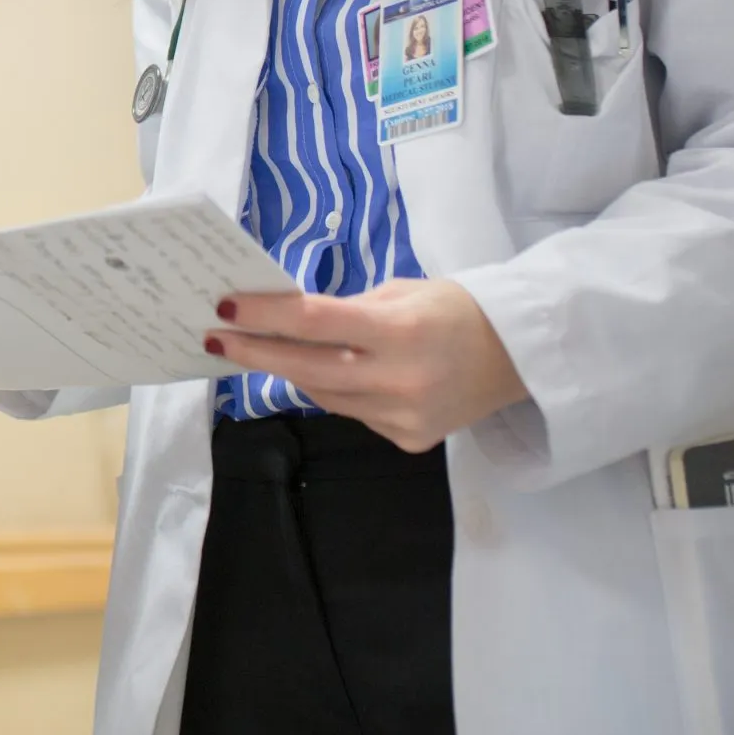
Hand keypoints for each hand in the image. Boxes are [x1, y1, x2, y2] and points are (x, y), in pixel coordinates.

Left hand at [203, 278, 529, 452]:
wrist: (518, 357)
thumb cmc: (456, 309)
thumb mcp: (403, 293)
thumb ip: (348, 310)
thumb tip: (290, 317)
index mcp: (400, 330)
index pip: (315, 322)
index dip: (265, 316)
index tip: (225, 308)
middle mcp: (399, 379)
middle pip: (307, 367)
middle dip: (255, 351)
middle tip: (215, 337)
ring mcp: (402, 416)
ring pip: (324, 395)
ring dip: (292, 371)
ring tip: (262, 349)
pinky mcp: (408, 440)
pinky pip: (352, 413)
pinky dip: (336, 391)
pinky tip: (333, 373)